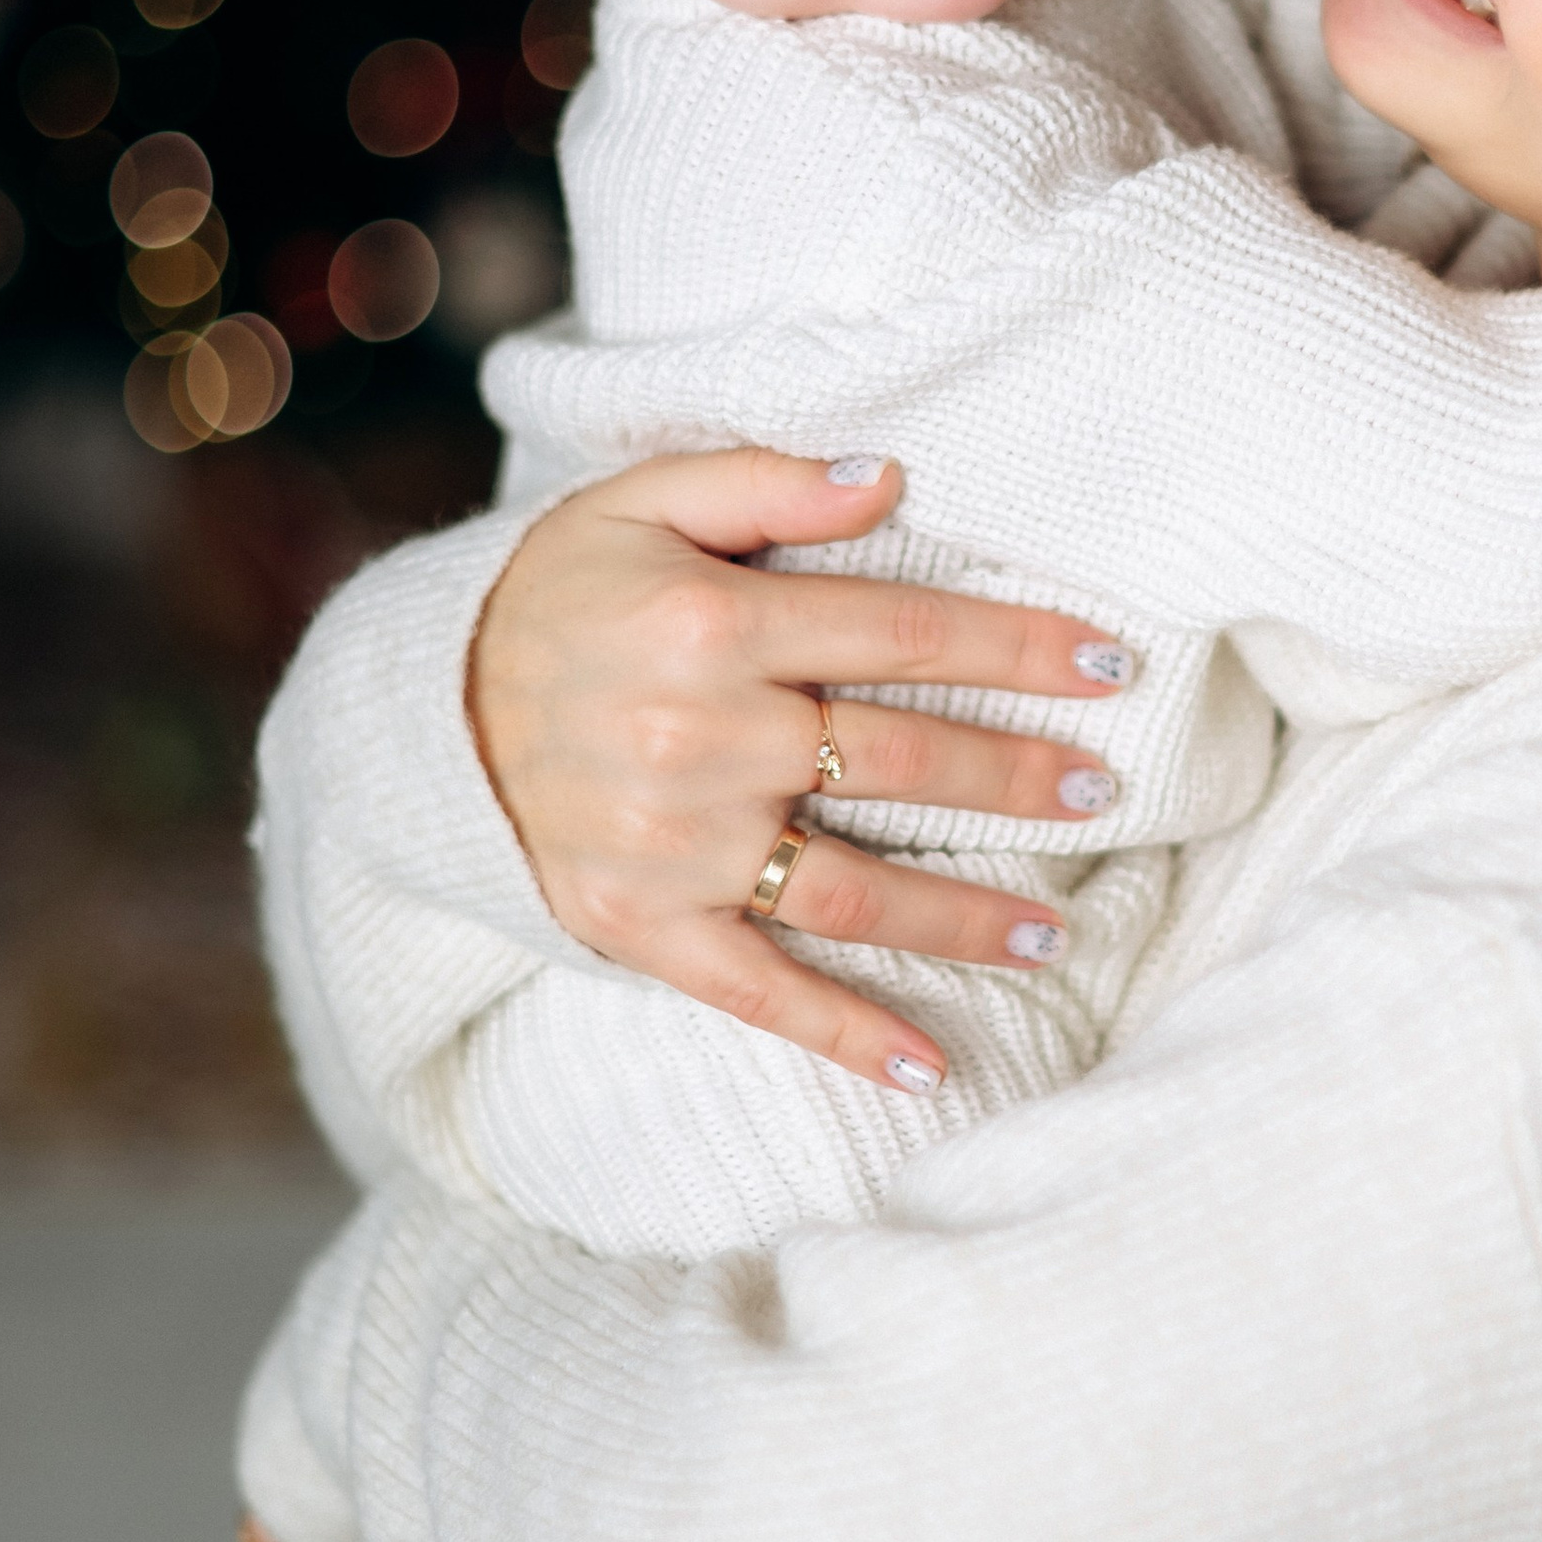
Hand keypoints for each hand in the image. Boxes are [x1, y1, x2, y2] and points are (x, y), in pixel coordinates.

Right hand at [468, 449, 1136, 1092]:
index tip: (1113, 664)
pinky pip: (761, 991)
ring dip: (968, 920)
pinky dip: (846, 1035)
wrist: (428, 712)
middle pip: (901, 759)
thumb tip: (892, 474)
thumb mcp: (642, 499)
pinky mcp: (644, 927)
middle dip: (1018, 776)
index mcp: (712, 623)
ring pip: (856, 890)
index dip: (1021, 647)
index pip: (906, 633)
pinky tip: (931, 1066)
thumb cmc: (565, 592)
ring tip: (1057, 932)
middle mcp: (701, 738)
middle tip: (1104, 788)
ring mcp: (674, 845)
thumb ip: (766, 480)